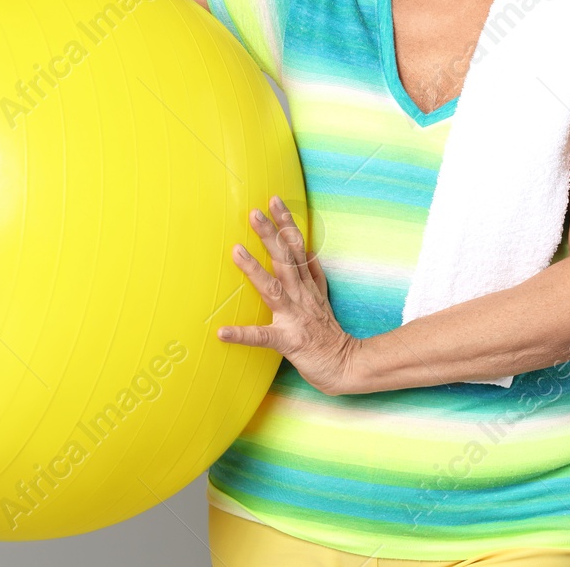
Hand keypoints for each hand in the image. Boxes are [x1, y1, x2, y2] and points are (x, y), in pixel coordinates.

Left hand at [217, 195, 357, 395]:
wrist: (347, 368)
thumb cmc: (329, 334)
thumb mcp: (324, 298)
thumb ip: (314, 275)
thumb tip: (307, 250)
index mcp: (307, 287)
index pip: (297, 248)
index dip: (286, 224)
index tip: (273, 200)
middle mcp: (301, 297)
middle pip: (285, 260)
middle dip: (270, 235)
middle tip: (253, 213)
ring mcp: (295, 318)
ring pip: (274, 289)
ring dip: (255, 269)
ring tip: (236, 251)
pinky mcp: (289, 341)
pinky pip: (263, 338)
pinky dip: (243, 334)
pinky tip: (222, 332)